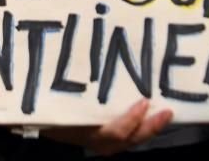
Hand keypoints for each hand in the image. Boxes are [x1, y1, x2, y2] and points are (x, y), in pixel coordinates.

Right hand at [40, 98, 172, 155]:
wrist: (41, 122)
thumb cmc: (50, 108)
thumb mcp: (61, 103)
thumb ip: (78, 94)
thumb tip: (90, 66)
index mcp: (89, 133)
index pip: (116, 132)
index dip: (131, 120)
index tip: (144, 102)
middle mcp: (99, 141)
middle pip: (130, 139)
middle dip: (151, 127)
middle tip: (168, 112)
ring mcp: (103, 143)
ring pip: (132, 139)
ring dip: (149, 127)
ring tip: (166, 112)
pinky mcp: (106, 138)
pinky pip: (128, 135)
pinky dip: (141, 125)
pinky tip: (151, 113)